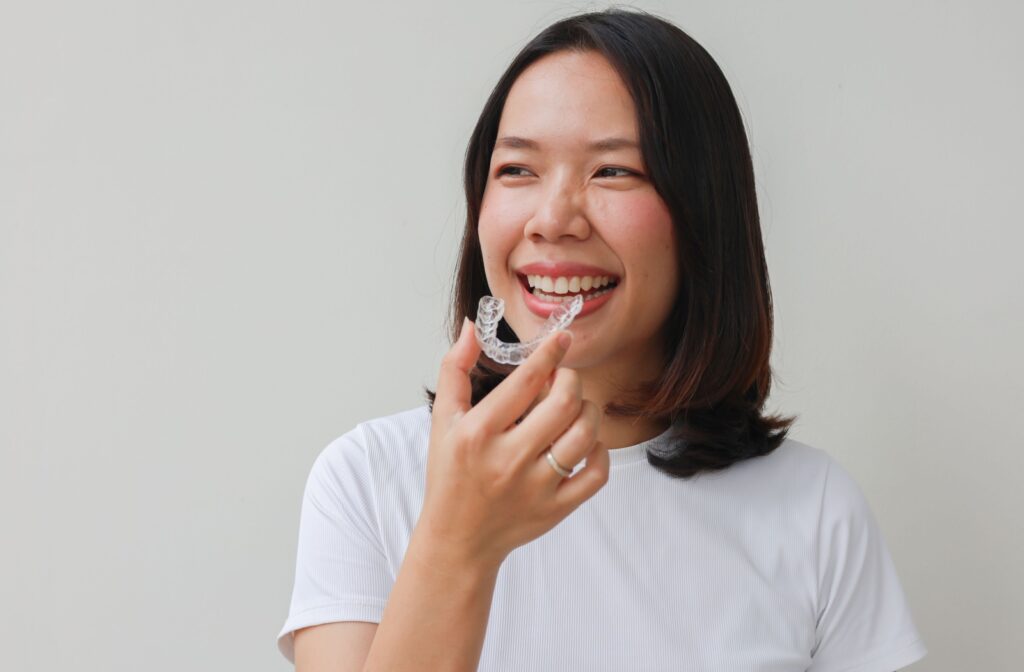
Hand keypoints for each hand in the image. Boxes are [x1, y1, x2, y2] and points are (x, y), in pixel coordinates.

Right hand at [417, 318, 607, 570]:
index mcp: (478, 433)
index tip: (563, 337)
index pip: (526, 380)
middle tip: (563, 379)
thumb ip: (455, 369)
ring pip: (585, 435)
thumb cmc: (450, 474)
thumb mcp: (443, 420)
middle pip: (564, 403)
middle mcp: (508, 459)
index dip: (551, 352)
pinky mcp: (555, 509)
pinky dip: (598, 451)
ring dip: (588, 412)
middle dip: (571, 380)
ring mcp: (535, 487)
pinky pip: (596, 473)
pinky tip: (584, 443)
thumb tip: (472, 326)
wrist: (457, 538)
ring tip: (573, 410)